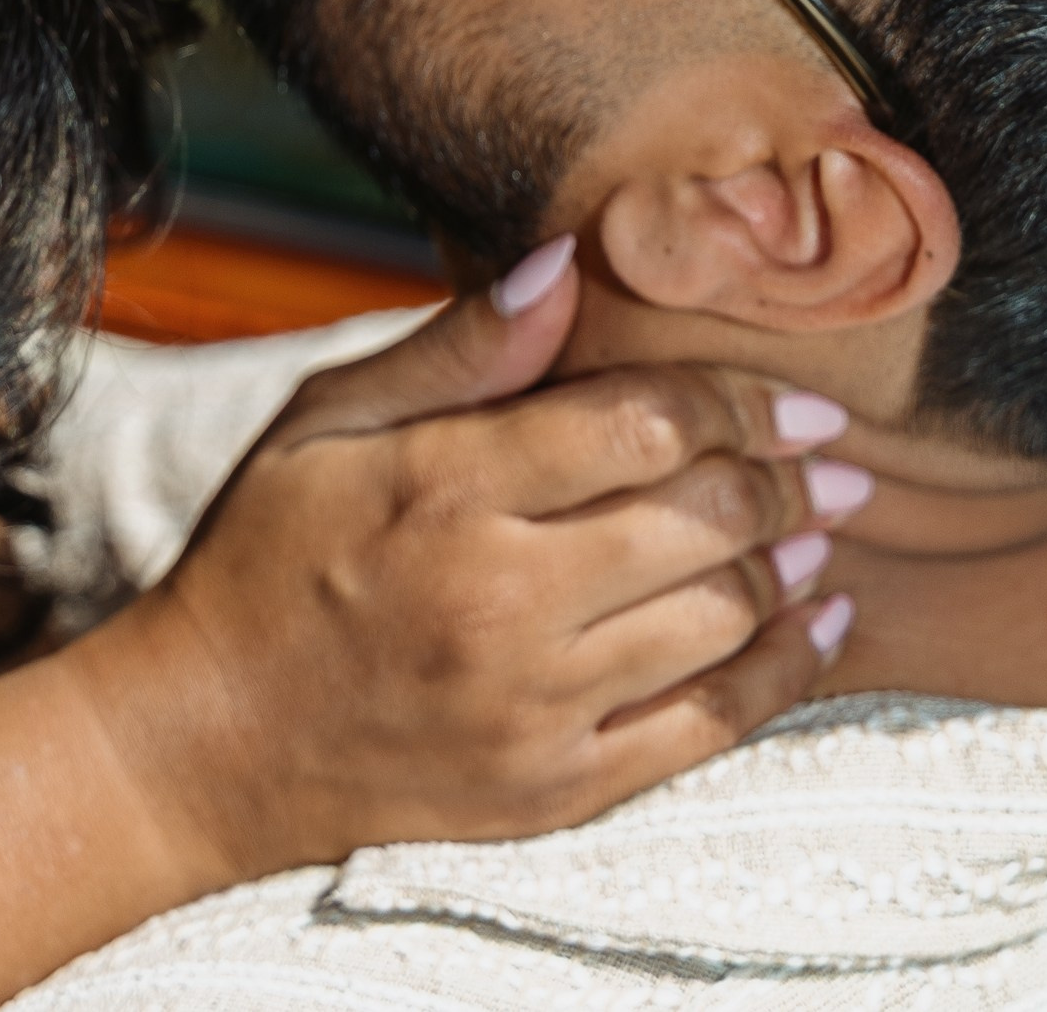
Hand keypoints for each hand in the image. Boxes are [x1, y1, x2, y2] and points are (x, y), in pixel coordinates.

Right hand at [64, 239, 861, 893]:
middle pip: (699, 519)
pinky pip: (703, 730)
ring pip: (717, 620)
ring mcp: (532, 706)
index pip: (640, 423)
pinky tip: (821, 626)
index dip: (740, 401)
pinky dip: (781, 673)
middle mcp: (500, 598)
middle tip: (840, 455)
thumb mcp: (328, 420)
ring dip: (792, 566)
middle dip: (787, 477)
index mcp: (446, 487)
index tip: (800, 396)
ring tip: (824, 528)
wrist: (206, 740)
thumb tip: (565, 259)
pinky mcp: (551, 789)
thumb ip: (456, 346)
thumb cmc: (267, 553)